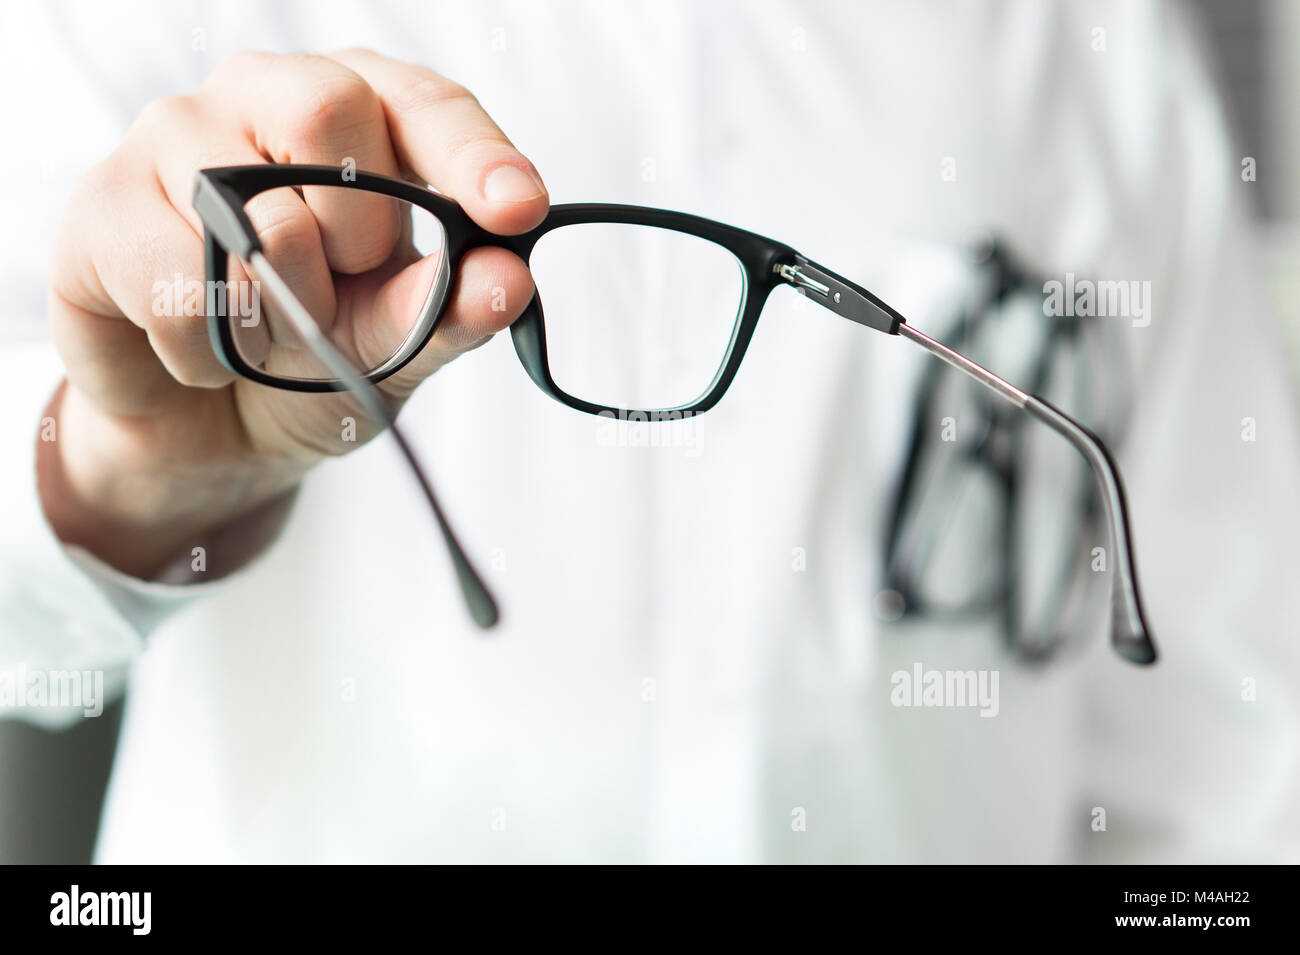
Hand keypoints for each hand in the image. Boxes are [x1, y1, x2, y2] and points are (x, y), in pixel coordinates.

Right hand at [40, 49, 545, 577]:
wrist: (211, 426)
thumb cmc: (312, 357)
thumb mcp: (397, 343)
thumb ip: (450, 310)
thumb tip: (506, 280)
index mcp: (355, 112)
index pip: (422, 102)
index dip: (472, 153)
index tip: (517, 208)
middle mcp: (260, 97)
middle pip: (326, 109)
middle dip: (357, 234)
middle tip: (343, 286)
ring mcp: (170, 138)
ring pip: (256, 214)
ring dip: (284, 315)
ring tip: (268, 332)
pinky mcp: (102, 204)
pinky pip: (180, 287)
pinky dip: (211, 353)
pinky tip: (206, 353)